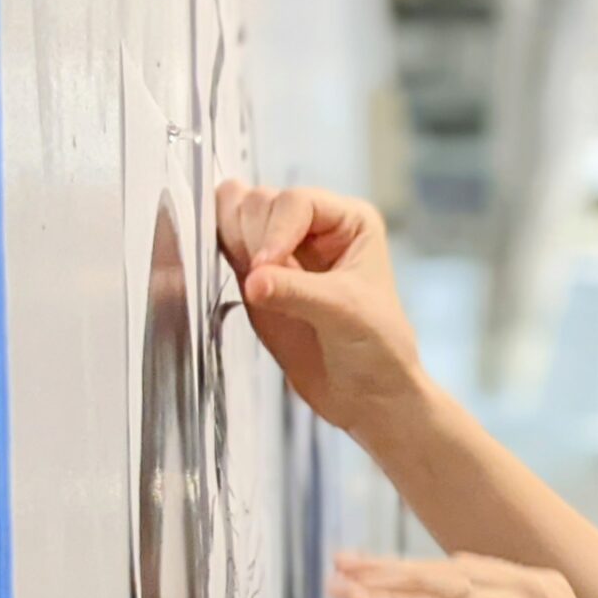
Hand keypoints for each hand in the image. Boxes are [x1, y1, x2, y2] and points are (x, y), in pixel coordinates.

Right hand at [217, 181, 424, 437]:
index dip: (275, 231)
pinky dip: (218, 254)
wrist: (368, 395)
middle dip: (252, 237)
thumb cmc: (378, 349)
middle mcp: (313, 227)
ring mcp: (282, 249)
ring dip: (232, 242)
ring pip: (235, 216)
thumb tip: (253, 280)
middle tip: (261, 281)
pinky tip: (238, 281)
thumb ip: (297, 292)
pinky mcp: (257, 276)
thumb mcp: (345, 314)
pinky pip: (225, 245)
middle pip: (258, 202)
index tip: (265, 267)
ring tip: (254, 283)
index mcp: (348, 221)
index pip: (295, 202)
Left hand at [328, 553, 597, 597]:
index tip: (381, 573)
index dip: (419, 570)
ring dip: (377, 583)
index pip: (468, 569)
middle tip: (344, 564)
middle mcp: (530, 587)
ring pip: (429, 585)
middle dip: (388, 566)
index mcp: (546, 586)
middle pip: (443, 569)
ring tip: (337, 584)